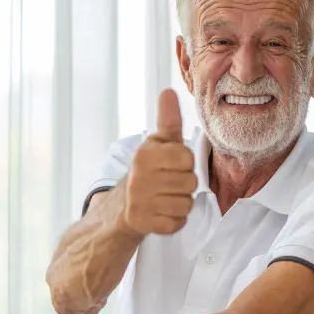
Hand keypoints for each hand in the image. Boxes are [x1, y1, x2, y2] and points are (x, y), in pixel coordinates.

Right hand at [119, 89, 197, 236]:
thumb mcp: (158, 144)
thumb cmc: (149, 170)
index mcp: (145, 154)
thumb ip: (168, 120)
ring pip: (186, 204)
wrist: (122, 206)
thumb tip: (169, 91)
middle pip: (190, 183)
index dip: (185, 163)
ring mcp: (140, 202)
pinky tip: (161, 213)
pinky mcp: (143, 223)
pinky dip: (174, 221)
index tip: (171, 165)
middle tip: (167, 184)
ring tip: (164, 198)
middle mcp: (139, 177)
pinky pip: (177, 223)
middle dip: (184, 185)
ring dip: (180, 204)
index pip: (187, 158)